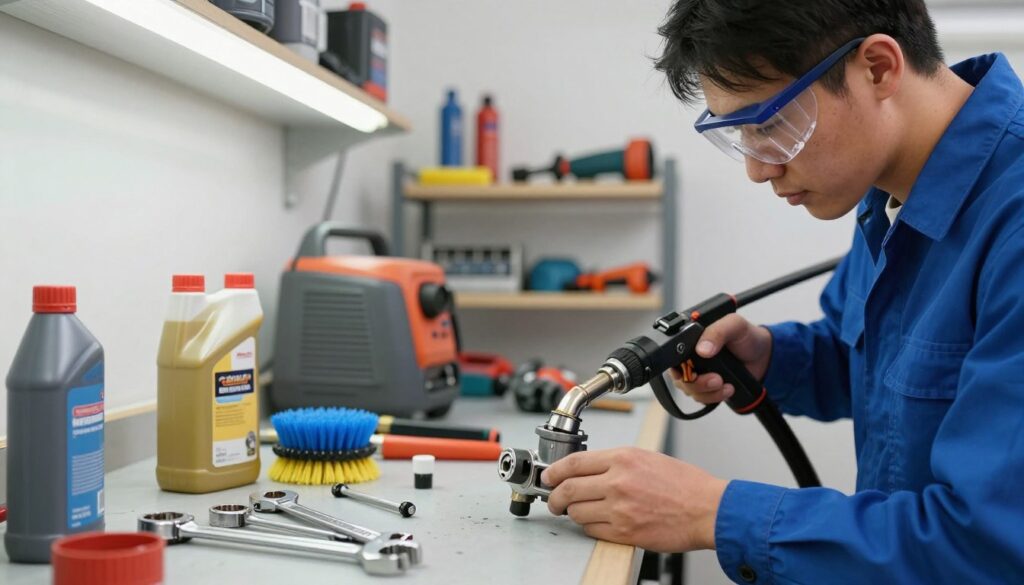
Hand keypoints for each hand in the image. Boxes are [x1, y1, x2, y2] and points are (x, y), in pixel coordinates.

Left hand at [541, 447, 727, 552]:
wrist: (708, 509)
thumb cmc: (685, 484)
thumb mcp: (647, 458)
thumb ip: (616, 463)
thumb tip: (589, 470)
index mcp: (623, 459)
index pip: (574, 463)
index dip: (554, 472)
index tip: (549, 477)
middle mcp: (618, 482)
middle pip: (569, 489)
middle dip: (556, 497)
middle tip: (555, 501)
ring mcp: (620, 509)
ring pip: (578, 512)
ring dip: (574, 513)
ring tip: (580, 512)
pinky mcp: (625, 533)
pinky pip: (593, 531)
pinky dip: (590, 528)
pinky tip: (598, 523)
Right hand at [668, 314, 772, 403]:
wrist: (762, 356)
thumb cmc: (747, 337)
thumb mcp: (734, 325)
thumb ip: (717, 332)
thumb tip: (702, 349)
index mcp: (690, 338)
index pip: (673, 356)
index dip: (680, 367)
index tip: (695, 371)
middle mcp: (689, 356)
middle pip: (678, 377)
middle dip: (697, 383)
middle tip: (716, 380)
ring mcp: (697, 372)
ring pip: (688, 390)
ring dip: (707, 392)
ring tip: (725, 385)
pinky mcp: (705, 386)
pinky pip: (700, 398)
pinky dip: (713, 398)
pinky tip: (727, 389)